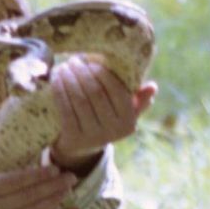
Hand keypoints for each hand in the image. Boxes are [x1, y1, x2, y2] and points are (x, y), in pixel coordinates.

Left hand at [47, 57, 158, 174]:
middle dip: (82, 72)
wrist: (82, 148)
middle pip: (95, 92)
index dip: (101, 72)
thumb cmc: (105, 119)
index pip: (116, 90)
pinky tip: (56, 79)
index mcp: (128, 120)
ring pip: (79, 99)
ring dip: (69, 79)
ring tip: (63, 67)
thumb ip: (138, 99)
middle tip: (73, 60)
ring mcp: (93, 136)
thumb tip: (153, 87)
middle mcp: (114, 130)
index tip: (89, 60)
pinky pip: (65, 108)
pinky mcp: (74, 138)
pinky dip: (59, 91)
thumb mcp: (124, 112)